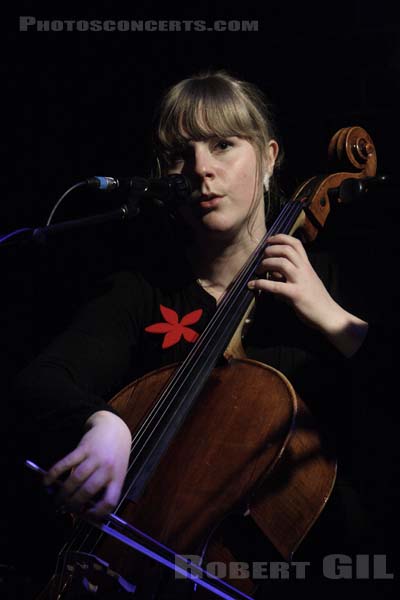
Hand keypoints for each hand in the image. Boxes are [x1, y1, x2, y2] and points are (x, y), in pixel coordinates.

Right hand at [43, 410, 131, 517]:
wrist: (114, 428)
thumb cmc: (115, 454)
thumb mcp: (117, 471)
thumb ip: (104, 488)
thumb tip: (84, 508)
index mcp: (118, 477)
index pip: (110, 500)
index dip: (97, 512)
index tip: (87, 515)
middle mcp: (108, 468)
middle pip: (88, 491)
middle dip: (73, 504)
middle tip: (63, 509)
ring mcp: (96, 457)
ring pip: (76, 478)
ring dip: (63, 492)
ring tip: (55, 499)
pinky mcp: (84, 448)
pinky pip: (66, 462)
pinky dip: (54, 473)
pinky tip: (47, 481)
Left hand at [247, 234, 367, 355]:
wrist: (329, 315)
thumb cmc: (316, 299)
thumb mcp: (305, 282)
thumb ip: (290, 275)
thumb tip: (271, 273)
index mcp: (307, 265)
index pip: (295, 243)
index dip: (280, 238)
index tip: (268, 241)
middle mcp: (304, 270)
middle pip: (286, 250)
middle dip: (269, 251)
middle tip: (261, 259)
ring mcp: (301, 281)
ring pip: (281, 263)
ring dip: (265, 264)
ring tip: (258, 271)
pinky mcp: (296, 295)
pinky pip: (275, 286)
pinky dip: (261, 284)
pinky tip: (252, 285)